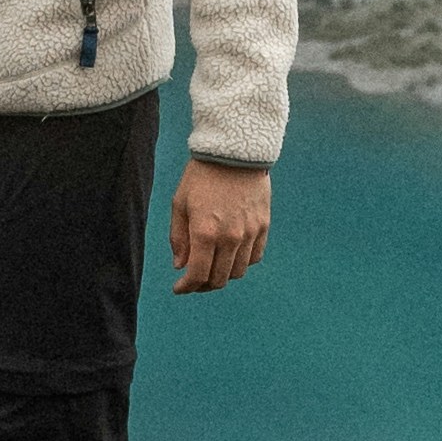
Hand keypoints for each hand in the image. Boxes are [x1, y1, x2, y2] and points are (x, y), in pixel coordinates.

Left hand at [169, 157, 271, 295]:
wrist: (235, 152)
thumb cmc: (202, 176)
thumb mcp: (180, 204)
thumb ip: (179, 238)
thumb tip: (180, 266)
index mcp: (204, 232)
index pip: (197, 275)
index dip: (187, 287)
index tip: (179, 288)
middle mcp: (229, 237)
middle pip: (219, 279)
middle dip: (203, 285)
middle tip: (194, 281)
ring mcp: (249, 233)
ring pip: (238, 272)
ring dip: (223, 275)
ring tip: (212, 268)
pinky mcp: (263, 226)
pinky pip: (254, 257)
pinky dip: (242, 262)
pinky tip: (231, 256)